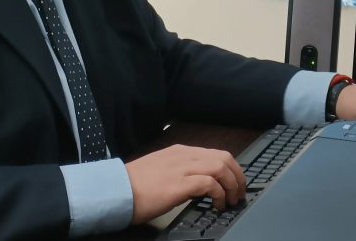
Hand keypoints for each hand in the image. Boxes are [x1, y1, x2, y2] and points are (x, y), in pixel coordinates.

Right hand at [124, 144, 245, 224]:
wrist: (116, 190)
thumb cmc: (134, 185)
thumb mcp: (161, 170)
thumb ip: (180, 172)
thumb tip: (198, 185)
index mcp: (179, 152)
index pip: (216, 153)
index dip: (231, 169)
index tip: (235, 183)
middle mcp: (183, 155)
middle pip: (224, 158)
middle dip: (237, 176)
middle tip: (238, 193)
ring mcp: (181, 168)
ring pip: (221, 168)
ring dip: (231, 186)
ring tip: (230, 200)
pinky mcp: (179, 184)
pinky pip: (210, 184)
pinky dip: (219, 194)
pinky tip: (216, 205)